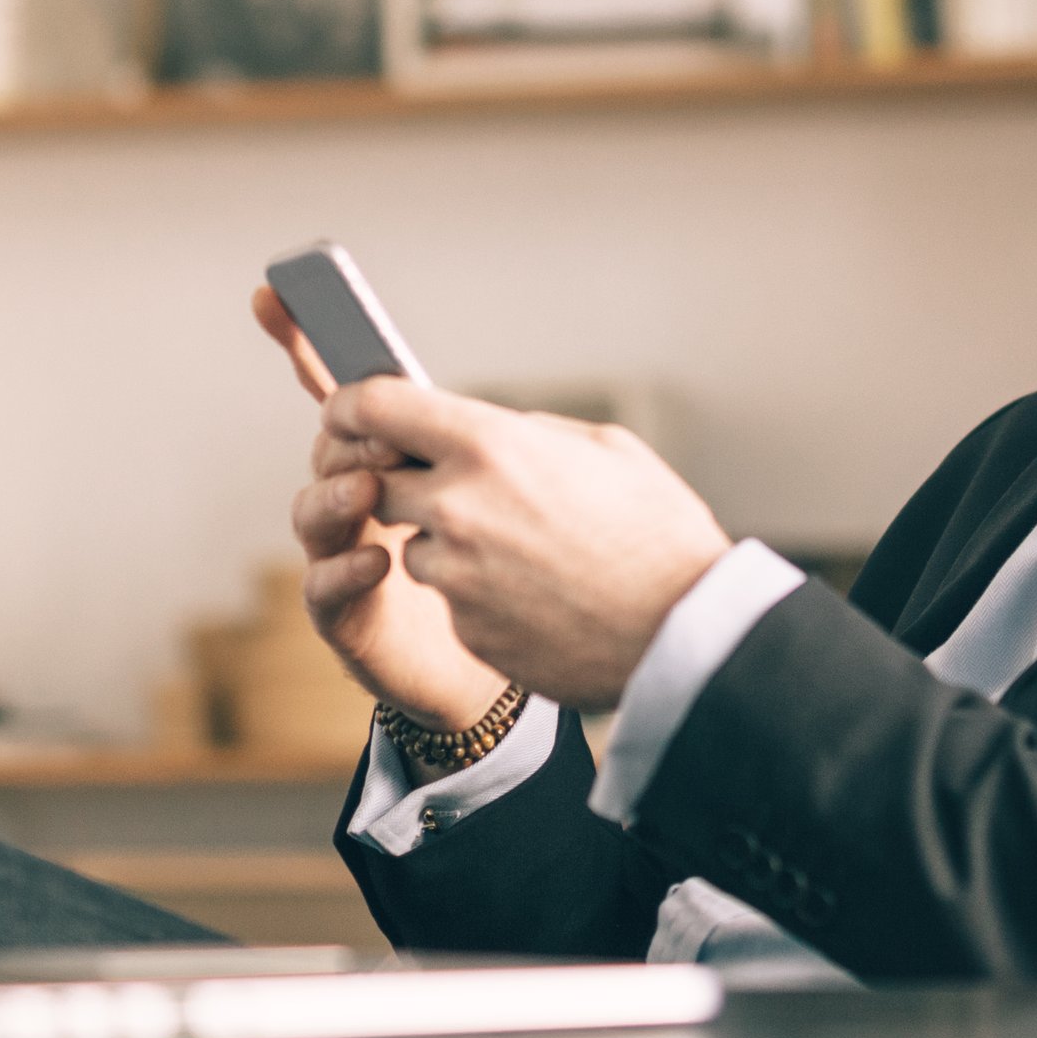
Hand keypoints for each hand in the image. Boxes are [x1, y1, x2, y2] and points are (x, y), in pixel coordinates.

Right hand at [254, 287, 506, 730]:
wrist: (504, 663)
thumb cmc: (502, 571)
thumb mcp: (501, 493)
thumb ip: (481, 448)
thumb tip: (484, 405)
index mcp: (390, 462)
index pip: (343, 396)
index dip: (304, 342)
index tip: (274, 292)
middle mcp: (355, 500)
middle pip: (327, 447)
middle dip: (344, 434)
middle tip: (380, 435)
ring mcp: (342, 556)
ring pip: (312, 511)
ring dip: (335, 493)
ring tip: (371, 489)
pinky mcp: (346, 619)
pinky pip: (324, 589)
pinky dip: (344, 569)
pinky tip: (378, 556)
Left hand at [321, 377, 734, 711]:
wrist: (685, 632)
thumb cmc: (660, 533)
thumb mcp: (607, 449)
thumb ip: (531, 431)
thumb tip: (495, 430)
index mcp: (490, 444)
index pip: (376, 407)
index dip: (352, 406)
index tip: (351, 413)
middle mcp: (457, 505)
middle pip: (377, 481)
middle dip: (404, 482)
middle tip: (449, 488)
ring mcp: (456, 574)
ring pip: (415, 547)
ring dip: (448, 544)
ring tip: (522, 552)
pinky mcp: (465, 629)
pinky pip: (451, 600)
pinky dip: (479, 596)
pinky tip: (537, 596)